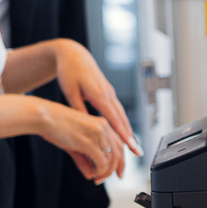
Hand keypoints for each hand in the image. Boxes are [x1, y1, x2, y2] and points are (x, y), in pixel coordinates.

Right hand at [39, 98, 122, 182]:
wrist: (44, 116)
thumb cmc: (56, 127)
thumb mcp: (74, 144)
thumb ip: (84, 159)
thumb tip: (90, 175)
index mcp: (102, 124)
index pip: (119, 144)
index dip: (120, 160)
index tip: (117, 173)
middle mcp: (104, 127)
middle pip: (119, 152)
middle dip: (116, 168)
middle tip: (104, 179)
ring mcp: (98, 134)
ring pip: (112, 159)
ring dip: (106, 172)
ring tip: (97, 179)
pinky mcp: (89, 142)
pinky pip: (102, 162)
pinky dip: (100, 172)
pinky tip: (93, 176)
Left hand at [53, 39, 140, 157]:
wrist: (73, 54)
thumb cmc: (68, 71)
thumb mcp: (70, 92)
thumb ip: (78, 109)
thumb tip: (86, 127)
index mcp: (99, 94)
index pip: (114, 118)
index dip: (123, 134)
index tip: (130, 147)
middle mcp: (108, 93)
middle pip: (122, 119)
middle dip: (130, 137)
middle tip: (138, 153)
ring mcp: (109, 92)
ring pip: (122, 115)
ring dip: (128, 131)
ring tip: (133, 147)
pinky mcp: (108, 92)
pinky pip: (117, 110)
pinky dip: (122, 122)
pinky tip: (123, 132)